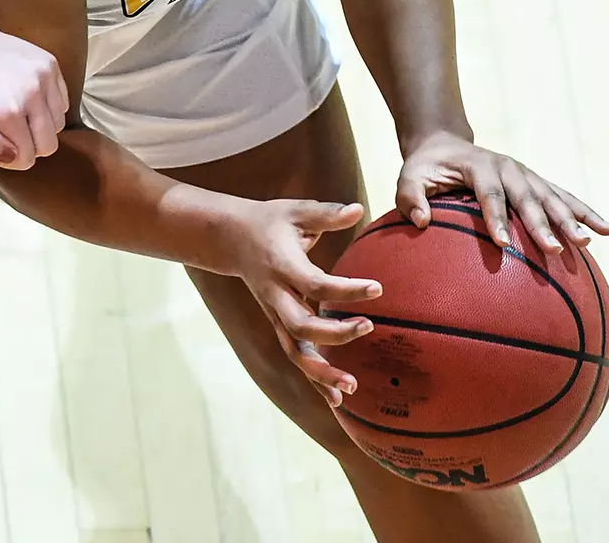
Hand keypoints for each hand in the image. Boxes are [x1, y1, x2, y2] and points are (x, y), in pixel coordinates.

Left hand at [0, 12, 69, 170]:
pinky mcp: (50, 62)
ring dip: (41, 126)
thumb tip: (14, 158)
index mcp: (8, 112)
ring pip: (58, 122)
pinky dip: (49, 106)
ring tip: (17, 113)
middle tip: (9, 133)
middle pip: (49, 143)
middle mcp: (33, 94)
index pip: (28, 157)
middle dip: (30, 146)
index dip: (13, 159)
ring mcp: (44, 76)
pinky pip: (62, 99)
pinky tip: (27, 97)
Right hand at [227, 199, 381, 406]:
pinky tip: (337, 400)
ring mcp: (274, 314)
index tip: (378, 288)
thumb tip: (358, 209)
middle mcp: (275, 295)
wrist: (230, 238)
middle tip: (369, 327)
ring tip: (353, 386)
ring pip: (294, 352)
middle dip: (334, 334)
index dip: (346, 290)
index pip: (315, 284)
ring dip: (322, 372)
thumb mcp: (295, 211)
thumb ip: (327, 214)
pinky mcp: (278, 324)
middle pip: (301, 326)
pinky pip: (295, 356)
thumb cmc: (269, 221)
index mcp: (282, 266)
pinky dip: (314, 380)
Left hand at [396, 132, 608, 254]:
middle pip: (528, 198)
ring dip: (572, 219)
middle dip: (543, 224)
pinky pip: (564, 198)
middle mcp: (508, 168)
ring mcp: (526, 174)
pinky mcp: (536, 183)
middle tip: (556, 250)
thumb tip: (422, 222)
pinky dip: (586, 213)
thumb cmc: (425, 168)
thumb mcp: (408, 177)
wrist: (444, 144)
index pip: (489, 194)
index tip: (503, 244)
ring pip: (552, 197)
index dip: (497, 218)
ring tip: (590, 241)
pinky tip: (608, 230)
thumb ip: (410, 197)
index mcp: (479, 166)